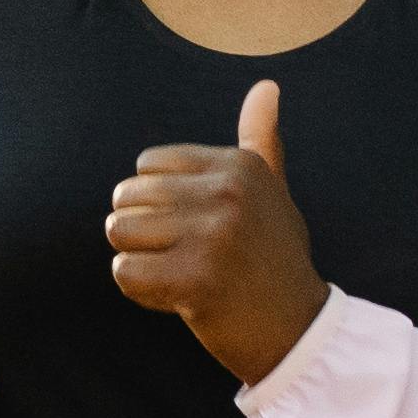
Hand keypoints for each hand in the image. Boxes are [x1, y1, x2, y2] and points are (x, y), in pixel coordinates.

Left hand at [107, 79, 325, 385]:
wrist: (298, 331)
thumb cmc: (275, 259)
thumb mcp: (274, 193)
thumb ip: (260, 140)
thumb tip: (266, 85)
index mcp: (239, 165)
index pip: (148, 165)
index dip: (159, 202)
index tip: (196, 228)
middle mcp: (227, 192)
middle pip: (127, 196)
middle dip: (142, 231)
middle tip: (186, 256)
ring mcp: (212, 235)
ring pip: (120, 232)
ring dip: (139, 260)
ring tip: (179, 274)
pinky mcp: (195, 279)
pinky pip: (124, 273)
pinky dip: (140, 290)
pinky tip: (176, 298)